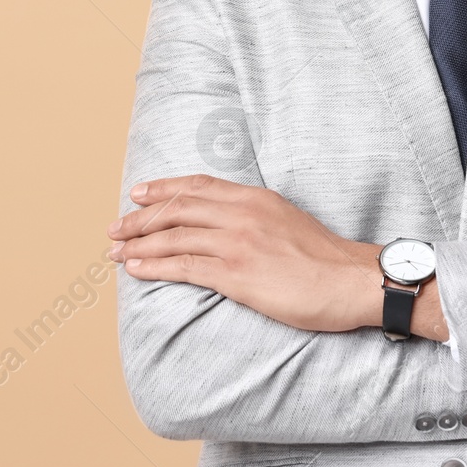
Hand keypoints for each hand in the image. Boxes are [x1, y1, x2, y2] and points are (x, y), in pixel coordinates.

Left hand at [108, 174, 380, 332]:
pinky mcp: (236, 274)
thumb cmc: (325, 259)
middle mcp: (242, 214)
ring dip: (138, 244)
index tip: (139, 193)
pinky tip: (135, 269)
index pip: (198, 186)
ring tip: (115, 251)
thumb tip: (230, 224)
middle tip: (115, 227)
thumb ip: (257, 216)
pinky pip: (183, 267)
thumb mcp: (288, 219)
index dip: (164, 188)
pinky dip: (154, 266)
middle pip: (178, 208)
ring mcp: (237, 242)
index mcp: (255, 198)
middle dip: (140, 217)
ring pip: (173, 237)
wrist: (351, 280)